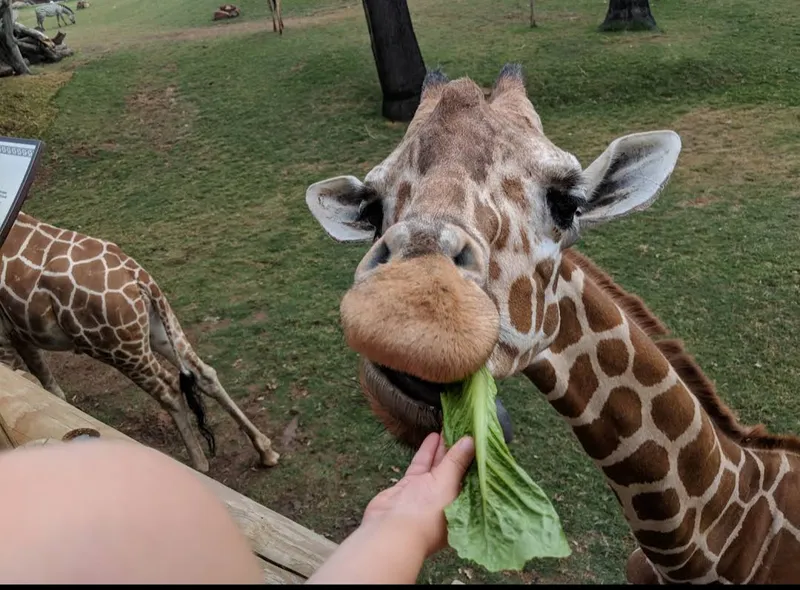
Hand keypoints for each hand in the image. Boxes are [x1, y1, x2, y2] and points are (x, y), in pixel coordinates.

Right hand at [361, 431, 474, 557]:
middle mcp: (447, 499)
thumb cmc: (427, 515)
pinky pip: (422, 465)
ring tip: (451, 426)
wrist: (391, 529)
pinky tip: (434, 437)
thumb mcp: (448, 484)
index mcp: (464, 505)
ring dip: (444, 448)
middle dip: (460, 450)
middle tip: (466, 427)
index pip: (474, 478)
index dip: (476, 458)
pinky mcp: (411, 486)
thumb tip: (471, 440)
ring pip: (439, 465)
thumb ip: (457, 461)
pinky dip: (428, 452)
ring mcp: (428, 492)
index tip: (480, 439)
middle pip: (457, 470)